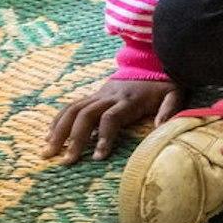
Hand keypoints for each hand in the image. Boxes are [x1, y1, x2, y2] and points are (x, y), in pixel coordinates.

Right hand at [43, 78, 183, 162]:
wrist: (151, 61)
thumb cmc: (164, 84)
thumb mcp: (174, 93)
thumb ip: (169, 109)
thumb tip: (160, 128)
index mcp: (129, 100)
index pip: (111, 118)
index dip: (104, 137)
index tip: (97, 157)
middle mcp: (109, 96)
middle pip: (86, 115)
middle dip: (74, 139)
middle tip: (66, 161)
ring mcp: (98, 94)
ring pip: (73, 110)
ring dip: (58, 131)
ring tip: (48, 152)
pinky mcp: (92, 95)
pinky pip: (70, 105)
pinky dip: (58, 120)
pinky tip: (49, 136)